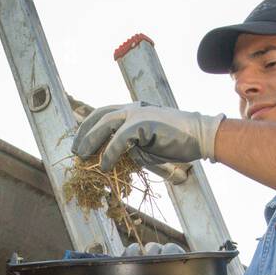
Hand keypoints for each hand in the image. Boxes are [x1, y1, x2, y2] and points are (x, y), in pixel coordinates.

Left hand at [72, 102, 225, 171]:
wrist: (200, 135)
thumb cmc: (177, 142)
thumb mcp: (147, 144)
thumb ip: (130, 147)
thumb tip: (112, 159)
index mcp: (134, 110)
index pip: (104, 113)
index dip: (89, 126)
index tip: (79, 140)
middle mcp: (133, 108)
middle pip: (99, 116)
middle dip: (84, 133)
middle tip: (76, 150)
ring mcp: (138, 113)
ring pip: (105, 124)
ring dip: (90, 141)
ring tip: (83, 157)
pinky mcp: (143, 124)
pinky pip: (119, 139)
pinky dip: (109, 154)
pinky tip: (105, 166)